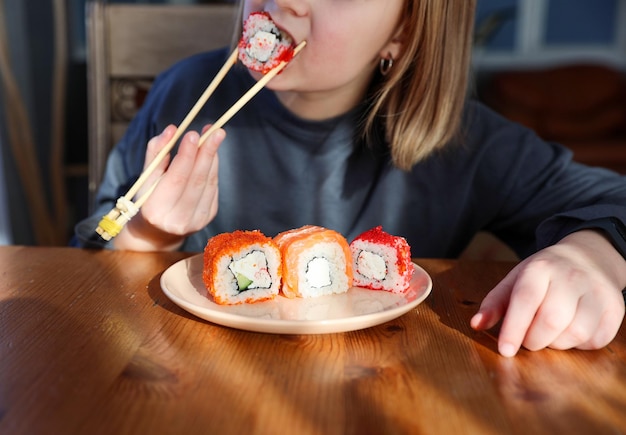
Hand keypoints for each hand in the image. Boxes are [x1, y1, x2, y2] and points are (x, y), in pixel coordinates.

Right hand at [114, 124, 224, 250]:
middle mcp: (178, 220)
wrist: (156, 233)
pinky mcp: (208, 218)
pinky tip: (211, 155)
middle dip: (207, 153)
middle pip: (196, 181)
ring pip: (209, 183)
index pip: (176, 179)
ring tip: (214, 136)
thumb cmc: (147, 200)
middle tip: (215, 130)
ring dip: (213, 158)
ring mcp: (196, 222)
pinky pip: (213, 189)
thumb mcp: (145, 178)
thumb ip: (156, 153)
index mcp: (156, 211)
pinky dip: (213, 169)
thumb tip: (171, 130)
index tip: (193, 134)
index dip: (186, 156)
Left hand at [471, 230, 625, 356]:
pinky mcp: (615, 308)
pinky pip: (596, 340)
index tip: (505, 350)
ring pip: (576, 333)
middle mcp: (571, 277)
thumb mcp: (515, 280)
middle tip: (528, 339)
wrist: (588, 258)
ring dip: (557, 344)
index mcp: (540, 268)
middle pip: (552, 320)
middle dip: (534, 339)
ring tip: (549, 333)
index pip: (526, 299)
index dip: (514, 328)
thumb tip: (476, 325)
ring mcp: (597, 291)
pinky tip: (570, 332)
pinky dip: (579, 345)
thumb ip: (494, 303)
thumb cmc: (544, 275)